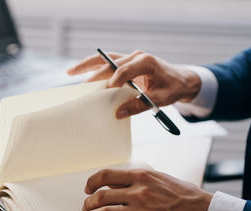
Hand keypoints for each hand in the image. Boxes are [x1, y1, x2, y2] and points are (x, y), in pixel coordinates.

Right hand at [67, 50, 201, 118]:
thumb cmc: (172, 88)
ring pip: (104, 59)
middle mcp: (135, 57)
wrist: (180, 79)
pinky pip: (106, 63)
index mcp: (146, 62)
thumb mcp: (160, 99)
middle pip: (109, 62)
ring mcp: (129, 58)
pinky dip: (92, 67)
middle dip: (93, 73)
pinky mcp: (125, 63)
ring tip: (70, 72)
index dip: (114, 81)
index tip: (106, 93)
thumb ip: (139, 106)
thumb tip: (118, 113)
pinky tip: (78, 72)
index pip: (125, 70)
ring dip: (87, 65)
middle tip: (77, 82)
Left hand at [82, 169, 212, 210]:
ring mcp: (139, 209)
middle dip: (88, 203)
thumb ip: (135, 180)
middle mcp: (137, 191)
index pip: (105, 175)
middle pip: (101, 195)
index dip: (91, 182)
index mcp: (140, 176)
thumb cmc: (182, 194)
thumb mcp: (157, 178)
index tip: (88, 188)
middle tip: (85, 208)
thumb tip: (115, 183)